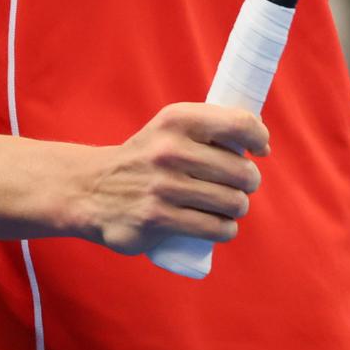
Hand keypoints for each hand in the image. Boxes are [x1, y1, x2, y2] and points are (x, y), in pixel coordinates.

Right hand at [71, 103, 268, 254]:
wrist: (90, 189)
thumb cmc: (145, 157)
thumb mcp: (169, 128)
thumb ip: (209, 128)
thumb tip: (259, 142)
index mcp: (177, 120)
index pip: (239, 123)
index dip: (258, 138)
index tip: (260, 149)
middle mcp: (171, 150)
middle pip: (242, 171)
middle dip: (249, 181)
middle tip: (242, 185)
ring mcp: (163, 187)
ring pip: (232, 202)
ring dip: (239, 207)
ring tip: (231, 206)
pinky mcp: (157, 219)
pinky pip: (213, 228)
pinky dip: (226, 229)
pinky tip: (222, 226)